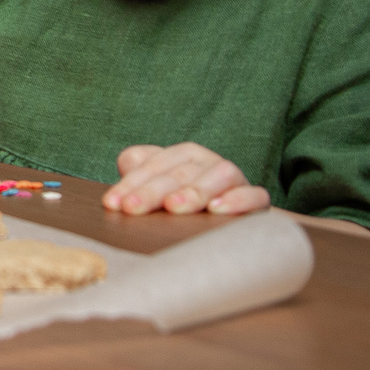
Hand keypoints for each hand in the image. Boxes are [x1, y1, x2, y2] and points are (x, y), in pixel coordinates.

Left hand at [103, 142, 273, 215]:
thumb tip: (124, 170)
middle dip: (153, 191)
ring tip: (173, 207)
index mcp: (183, 155)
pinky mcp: (257, 199)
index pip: (152, 165)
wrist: (233, 214)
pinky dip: (238, 200)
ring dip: (194, 190)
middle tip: (132, 208)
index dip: (130, 184)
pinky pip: (255, 195)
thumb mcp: (159, 186)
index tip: (112, 203)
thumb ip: (138, 174)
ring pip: (219, 175)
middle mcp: (208, 162)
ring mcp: (235, 179)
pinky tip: (217, 209)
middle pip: (179, 172)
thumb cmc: (185, 199)